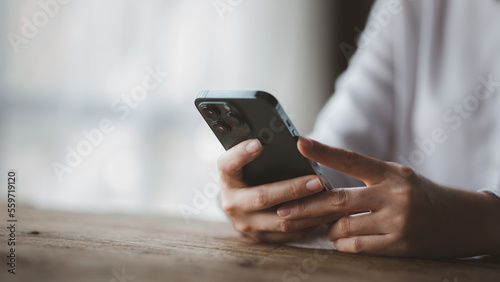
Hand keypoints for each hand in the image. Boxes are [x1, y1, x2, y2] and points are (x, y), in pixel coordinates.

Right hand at [218, 139, 338, 241]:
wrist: (245, 204)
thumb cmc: (253, 174)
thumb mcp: (251, 163)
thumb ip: (264, 154)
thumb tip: (295, 142)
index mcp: (227, 178)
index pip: (228, 164)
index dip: (242, 154)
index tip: (259, 144)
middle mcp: (232, 203)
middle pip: (262, 197)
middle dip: (293, 189)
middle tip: (317, 181)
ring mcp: (246, 223)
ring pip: (281, 221)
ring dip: (308, 210)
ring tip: (329, 198)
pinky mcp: (261, 237)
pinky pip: (290, 234)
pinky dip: (310, 224)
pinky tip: (326, 213)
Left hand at [277, 137, 499, 257]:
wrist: (462, 220)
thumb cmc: (423, 195)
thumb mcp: (399, 177)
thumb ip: (366, 178)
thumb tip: (324, 187)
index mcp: (391, 173)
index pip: (351, 159)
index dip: (323, 151)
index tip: (300, 143)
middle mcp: (394, 195)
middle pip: (338, 201)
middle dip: (306, 207)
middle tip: (284, 211)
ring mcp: (397, 222)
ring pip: (344, 228)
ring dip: (327, 229)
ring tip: (322, 227)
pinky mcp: (400, 246)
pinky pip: (358, 247)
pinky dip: (343, 245)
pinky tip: (340, 241)